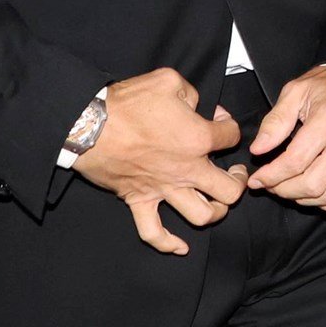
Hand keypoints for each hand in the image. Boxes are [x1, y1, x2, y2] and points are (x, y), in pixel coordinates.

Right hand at [72, 67, 245, 255]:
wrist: (87, 125)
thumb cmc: (127, 102)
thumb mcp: (168, 80)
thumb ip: (192, 93)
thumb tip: (199, 107)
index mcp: (197, 138)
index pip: (231, 137)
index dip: (230, 126)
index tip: (219, 119)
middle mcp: (185, 169)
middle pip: (229, 191)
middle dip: (238, 182)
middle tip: (233, 172)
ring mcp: (162, 189)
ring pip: (202, 216)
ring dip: (215, 212)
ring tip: (216, 201)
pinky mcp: (138, 201)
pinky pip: (154, 232)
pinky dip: (169, 244)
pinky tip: (181, 246)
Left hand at [248, 65, 325, 210]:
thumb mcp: (297, 91)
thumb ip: (276, 121)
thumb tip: (258, 150)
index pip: (295, 161)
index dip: (270, 175)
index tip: (257, 179)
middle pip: (313, 183)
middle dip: (284, 190)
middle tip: (271, 185)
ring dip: (305, 199)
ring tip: (290, 190)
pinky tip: (315, 194)